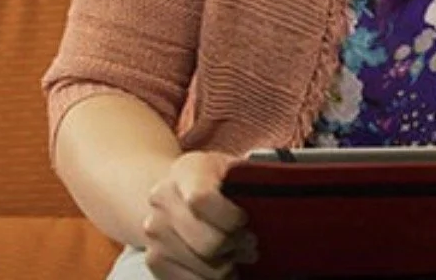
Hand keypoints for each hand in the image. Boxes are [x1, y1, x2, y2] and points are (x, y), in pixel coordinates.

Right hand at [142, 150, 256, 278]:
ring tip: (237, 255)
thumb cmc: (213, 179)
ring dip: (227, 267)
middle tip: (250, 244)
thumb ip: (251, 177)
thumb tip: (281, 189)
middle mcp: (163, 199)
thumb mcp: (231, 167)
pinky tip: (222, 267)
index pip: (202, 199)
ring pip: (202, 268)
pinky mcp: (154, 258)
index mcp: (186, 170)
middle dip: (236, 247)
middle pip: (206, 242)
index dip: (230, 217)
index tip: (245, 219)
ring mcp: (154, 231)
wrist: (173, 190)